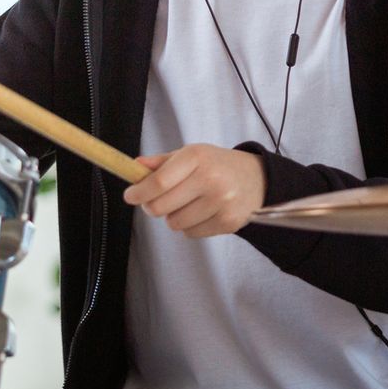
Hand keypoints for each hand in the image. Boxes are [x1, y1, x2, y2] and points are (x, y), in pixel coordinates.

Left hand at [122, 143, 266, 237]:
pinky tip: (201, 212)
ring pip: (175, 223)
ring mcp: (221, 203)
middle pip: (162, 206)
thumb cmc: (217, 165)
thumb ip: (162, 162)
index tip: (130, 196)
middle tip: (156, 201)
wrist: (257, 179)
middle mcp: (210, 179)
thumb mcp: (191, 155)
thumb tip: (134, 166)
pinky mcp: (228, 222)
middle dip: (152, 206)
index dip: (139, 192)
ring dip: (173, 217)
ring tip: (186, 204)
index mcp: (197, 157)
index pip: (159, 181)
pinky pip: (191, 233)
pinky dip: (189, 226)